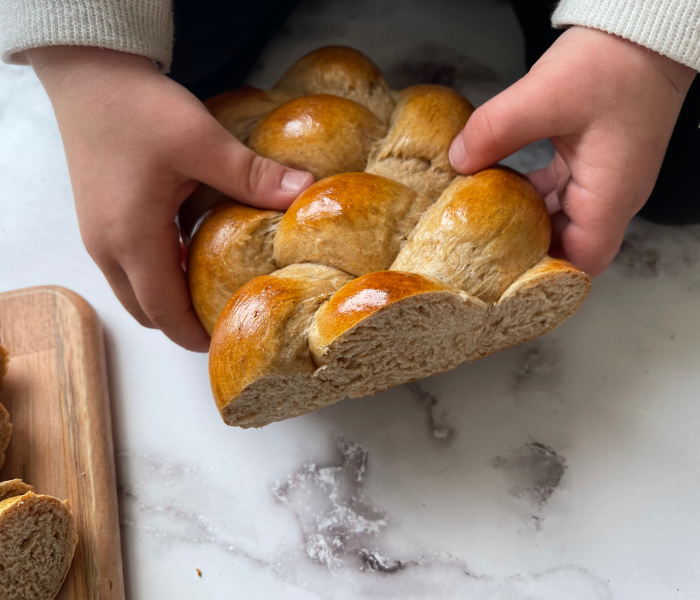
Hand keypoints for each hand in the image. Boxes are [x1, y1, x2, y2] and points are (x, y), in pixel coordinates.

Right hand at [29, 46, 312, 350]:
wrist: (88, 73)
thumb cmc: (136, 108)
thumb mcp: (201, 141)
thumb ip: (252, 175)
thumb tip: (303, 192)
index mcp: (131, 239)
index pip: (163, 310)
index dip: (194, 333)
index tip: (225, 341)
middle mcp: (107, 246)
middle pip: (145, 308)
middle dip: (182, 321)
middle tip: (224, 315)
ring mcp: (99, 234)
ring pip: (134, 288)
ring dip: (170, 295)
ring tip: (213, 288)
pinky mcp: (100, 218)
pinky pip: (129, 263)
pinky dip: (158, 271)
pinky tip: (189, 250)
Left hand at [449, 26, 694, 275]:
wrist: (646, 31)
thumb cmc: (613, 62)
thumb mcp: (545, 95)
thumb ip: (495, 132)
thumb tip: (458, 162)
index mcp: (609, 196)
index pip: (581, 262)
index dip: (544, 275)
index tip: (502, 275)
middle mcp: (612, 196)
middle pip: (568, 246)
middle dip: (527, 251)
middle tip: (483, 251)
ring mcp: (605, 180)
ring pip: (562, 220)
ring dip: (527, 221)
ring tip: (485, 223)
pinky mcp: (595, 163)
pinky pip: (561, 193)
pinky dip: (533, 196)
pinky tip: (502, 187)